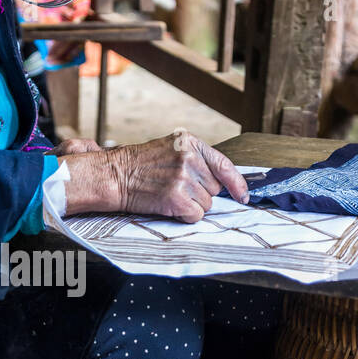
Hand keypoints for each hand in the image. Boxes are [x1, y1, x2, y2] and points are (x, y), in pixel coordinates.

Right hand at [63, 129, 248, 219]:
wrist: (114, 175)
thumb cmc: (139, 166)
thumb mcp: (170, 149)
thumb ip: (196, 160)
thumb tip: (224, 183)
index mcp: (190, 142)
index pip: (224, 164)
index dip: (237, 183)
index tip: (243, 196)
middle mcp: (190, 157)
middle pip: (214, 188)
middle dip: (200, 192)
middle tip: (176, 188)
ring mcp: (184, 177)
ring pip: (206, 204)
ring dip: (190, 205)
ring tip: (168, 194)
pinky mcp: (177, 196)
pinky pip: (195, 215)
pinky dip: (183, 215)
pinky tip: (167, 205)